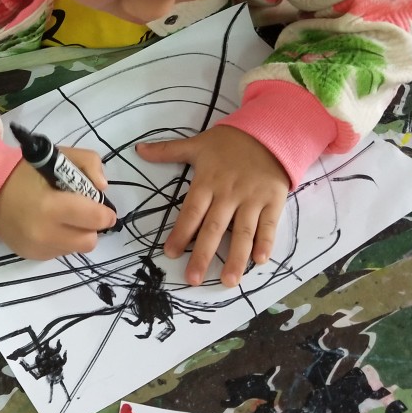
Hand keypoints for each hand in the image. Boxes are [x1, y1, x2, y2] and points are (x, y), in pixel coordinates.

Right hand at [0, 147, 117, 259]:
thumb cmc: (25, 172)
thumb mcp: (59, 156)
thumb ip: (89, 163)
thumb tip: (102, 187)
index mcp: (51, 206)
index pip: (95, 219)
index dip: (105, 213)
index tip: (103, 207)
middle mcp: (44, 233)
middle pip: (89, 241)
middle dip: (91, 226)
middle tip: (83, 212)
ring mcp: (36, 248)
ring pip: (75, 249)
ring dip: (76, 234)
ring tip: (63, 217)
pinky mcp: (30, 256)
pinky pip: (59, 253)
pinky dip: (61, 240)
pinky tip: (49, 225)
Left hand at [136, 126, 289, 286]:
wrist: (269, 131)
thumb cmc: (229, 142)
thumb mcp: (197, 144)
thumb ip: (167, 150)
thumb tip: (138, 149)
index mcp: (208, 182)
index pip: (191, 212)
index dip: (181, 233)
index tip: (170, 252)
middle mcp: (228, 194)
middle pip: (214, 228)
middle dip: (203, 255)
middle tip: (192, 278)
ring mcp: (252, 199)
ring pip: (242, 232)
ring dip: (236, 258)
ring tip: (227, 281)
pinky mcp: (273, 201)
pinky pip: (269, 225)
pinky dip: (266, 242)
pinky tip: (260, 261)